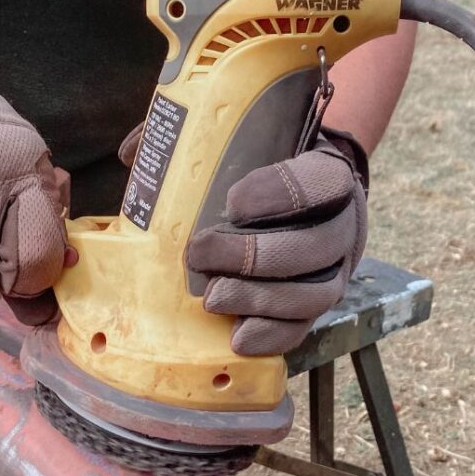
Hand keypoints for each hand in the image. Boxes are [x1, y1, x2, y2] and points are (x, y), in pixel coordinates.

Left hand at [186, 130, 368, 354]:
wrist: (310, 199)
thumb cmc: (266, 167)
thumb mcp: (245, 141)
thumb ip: (195, 137)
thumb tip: (132, 154)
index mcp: (329, 175)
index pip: (321, 182)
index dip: (280, 194)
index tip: (232, 202)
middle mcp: (342, 225)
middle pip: (315, 246)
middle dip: (254, 256)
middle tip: (201, 253)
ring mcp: (335, 271)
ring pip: (314, 294)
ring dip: (260, 299)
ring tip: (212, 298)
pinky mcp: (318, 307)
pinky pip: (304, 328)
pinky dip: (271, 336)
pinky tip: (237, 338)